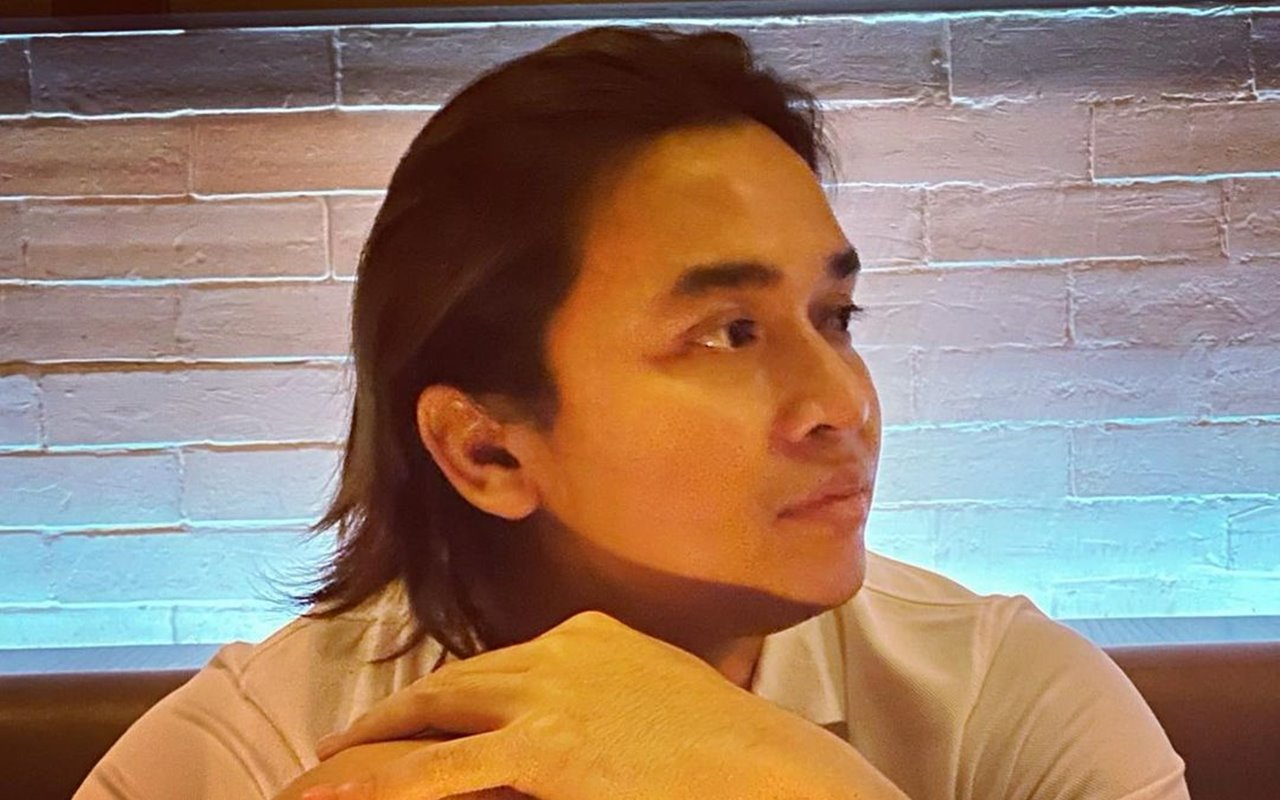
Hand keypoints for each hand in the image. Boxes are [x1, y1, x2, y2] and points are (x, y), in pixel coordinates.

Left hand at [302, 610, 895, 799]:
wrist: (778, 774)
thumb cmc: (737, 756)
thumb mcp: (668, 711)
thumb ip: (618, 712)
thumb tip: (583, 744)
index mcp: (593, 638)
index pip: (494, 669)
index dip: (440, 702)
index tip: (403, 726)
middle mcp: (562, 651)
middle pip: (450, 686)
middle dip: (386, 723)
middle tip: (336, 754)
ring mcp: (550, 694)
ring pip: (429, 720)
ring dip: (363, 756)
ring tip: (313, 783)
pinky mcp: (543, 748)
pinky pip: (437, 771)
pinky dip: (379, 784)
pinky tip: (337, 796)